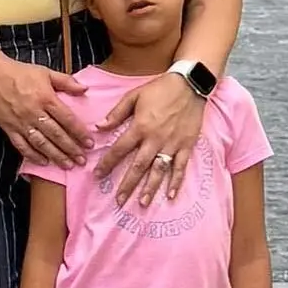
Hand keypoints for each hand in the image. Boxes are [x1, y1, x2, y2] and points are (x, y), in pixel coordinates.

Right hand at [0, 56, 95, 165]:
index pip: (67, 119)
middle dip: (71, 149)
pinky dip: (33, 155)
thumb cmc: (20, 73)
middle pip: (56, 134)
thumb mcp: (46, 72)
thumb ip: (66, 81)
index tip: (89, 143)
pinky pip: (22, 145)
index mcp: (46, 98)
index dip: (79, 132)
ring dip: (56, 156)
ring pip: (41, 143)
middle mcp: (34, 112)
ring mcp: (21, 122)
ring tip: (67, 165)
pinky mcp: (9, 128)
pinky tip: (44, 162)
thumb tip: (85, 89)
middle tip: (82, 160)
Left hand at [93, 69, 209, 203]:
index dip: (107, 164)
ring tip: (143, 203)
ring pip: (159, 170)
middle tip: (119, 201)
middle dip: (127, 185)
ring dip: (150, 188)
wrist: (189, 84)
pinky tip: (171, 195)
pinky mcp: (186, 145)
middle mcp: (155, 139)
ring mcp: (172, 144)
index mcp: (140, 127)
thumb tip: (99, 127)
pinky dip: (176, 181)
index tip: (98, 176)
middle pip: (138, 166)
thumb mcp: (133, 96)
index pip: (119, 150)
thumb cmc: (159, 88)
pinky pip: (181, 166)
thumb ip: (116, 113)